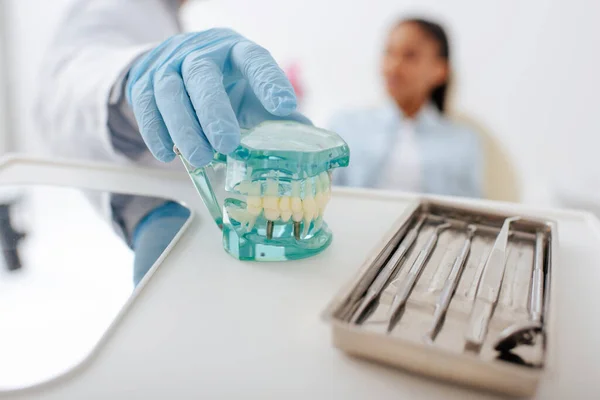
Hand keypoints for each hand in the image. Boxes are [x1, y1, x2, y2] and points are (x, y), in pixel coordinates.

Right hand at [126, 28, 309, 166]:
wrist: (173, 67)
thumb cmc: (222, 86)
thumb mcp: (249, 95)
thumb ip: (272, 117)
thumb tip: (308, 142)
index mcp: (236, 51)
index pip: (254, 59)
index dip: (269, 81)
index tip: (285, 107)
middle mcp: (201, 51)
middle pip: (203, 75)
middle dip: (214, 112)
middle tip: (227, 145)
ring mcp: (168, 63)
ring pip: (170, 91)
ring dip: (184, 128)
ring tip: (200, 159)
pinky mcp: (143, 80)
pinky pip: (144, 104)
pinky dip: (155, 131)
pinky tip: (167, 154)